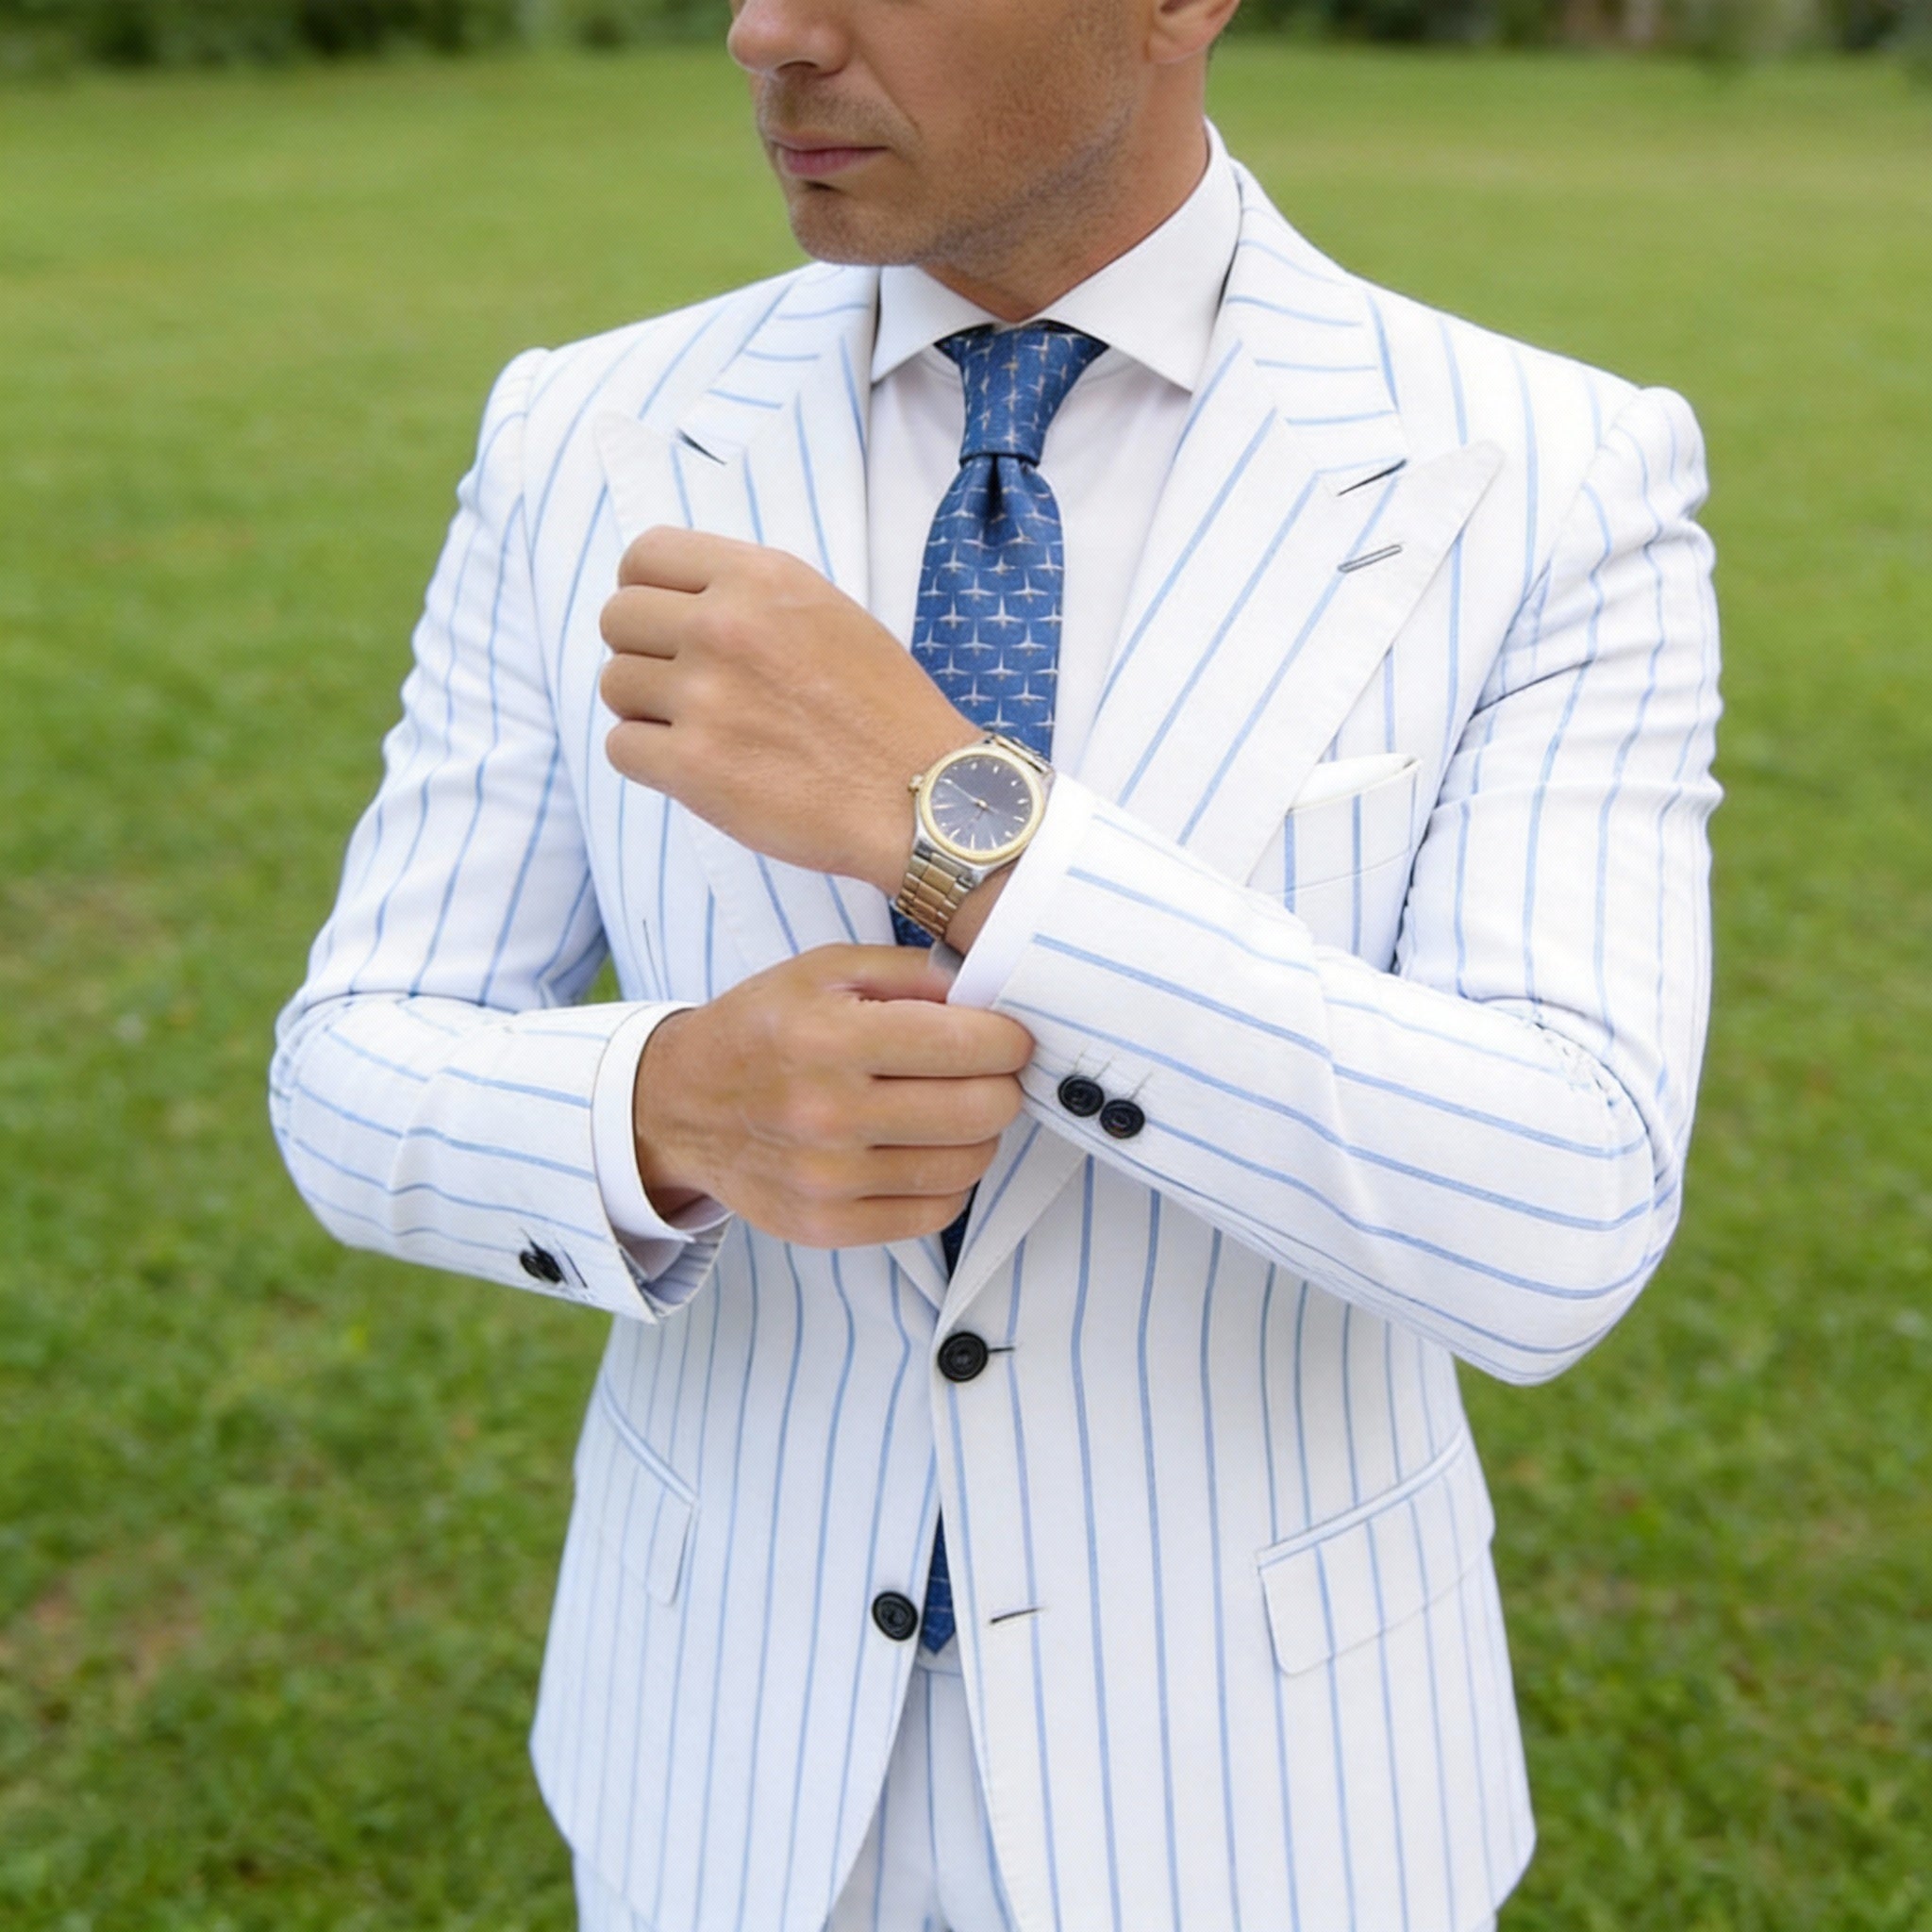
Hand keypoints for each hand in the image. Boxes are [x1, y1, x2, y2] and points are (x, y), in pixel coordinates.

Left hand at [600, 530, 977, 893]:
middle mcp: (725, 627)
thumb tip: (675, 605)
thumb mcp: (828, 612)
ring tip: (703, 731)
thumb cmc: (884, 709)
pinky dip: (650, 762)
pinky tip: (699, 768)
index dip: (644, 592)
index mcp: (760, 578)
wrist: (925, 795)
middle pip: (617, 619)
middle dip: (642, 653)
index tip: (666, 624)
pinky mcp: (694, 767)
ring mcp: (706, 697)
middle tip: (686, 687)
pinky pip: (621, 748)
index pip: (643, 557)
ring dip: (646, 710)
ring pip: (614, 685)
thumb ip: (751, 597)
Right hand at [632, 945, 1034, 1248]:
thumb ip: (911, 970)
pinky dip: (948, 1181)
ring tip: (951, 1110)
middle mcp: (826, 1112)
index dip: (1008, 1040)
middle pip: (982, 1111)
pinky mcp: (826, 1227)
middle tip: (986, 1073)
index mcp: (829, 1037)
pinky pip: (936, 1213)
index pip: (967, 1045)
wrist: (678, 1106)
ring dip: (979, 1135)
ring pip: (968, 1165)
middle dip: (1002, 1085)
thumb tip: (991, 991)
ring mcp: (826, 1179)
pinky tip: (924, 1150)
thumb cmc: (762, 1028)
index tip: (1006, 1037)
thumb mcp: (824, 970)